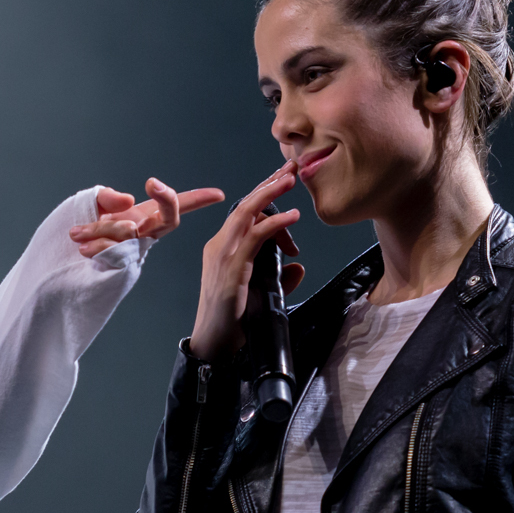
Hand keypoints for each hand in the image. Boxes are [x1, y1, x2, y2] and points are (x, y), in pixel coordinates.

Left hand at [67, 178, 225, 257]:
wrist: (63, 257)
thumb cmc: (82, 226)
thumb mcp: (93, 203)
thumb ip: (108, 197)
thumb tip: (127, 200)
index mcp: (143, 215)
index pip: (176, 205)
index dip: (198, 199)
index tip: (219, 194)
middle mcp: (144, 233)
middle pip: (170, 219)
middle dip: (167, 199)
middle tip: (152, 182)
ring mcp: (134, 250)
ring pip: (129, 232)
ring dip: (101, 228)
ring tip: (76, 232)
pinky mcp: (121, 265)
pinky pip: (115, 252)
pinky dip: (97, 246)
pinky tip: (83, 246)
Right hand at [188, 161, 305, 359]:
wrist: (214, 345)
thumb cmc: (234, 321)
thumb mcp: (263, 295)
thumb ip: (280, 278)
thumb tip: (298, 266)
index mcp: (222, 248)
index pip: (244, 213)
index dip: (264, 192)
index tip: (284, 177)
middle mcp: (219, 246)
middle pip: (245, 205)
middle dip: (269, 183)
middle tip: (291, 167)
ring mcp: (223, 256)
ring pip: (247, 214)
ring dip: (271, 193)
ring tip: (292, 179)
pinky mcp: (231, 269)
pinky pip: (255, 238)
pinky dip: (275, 225)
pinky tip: (292, 218)